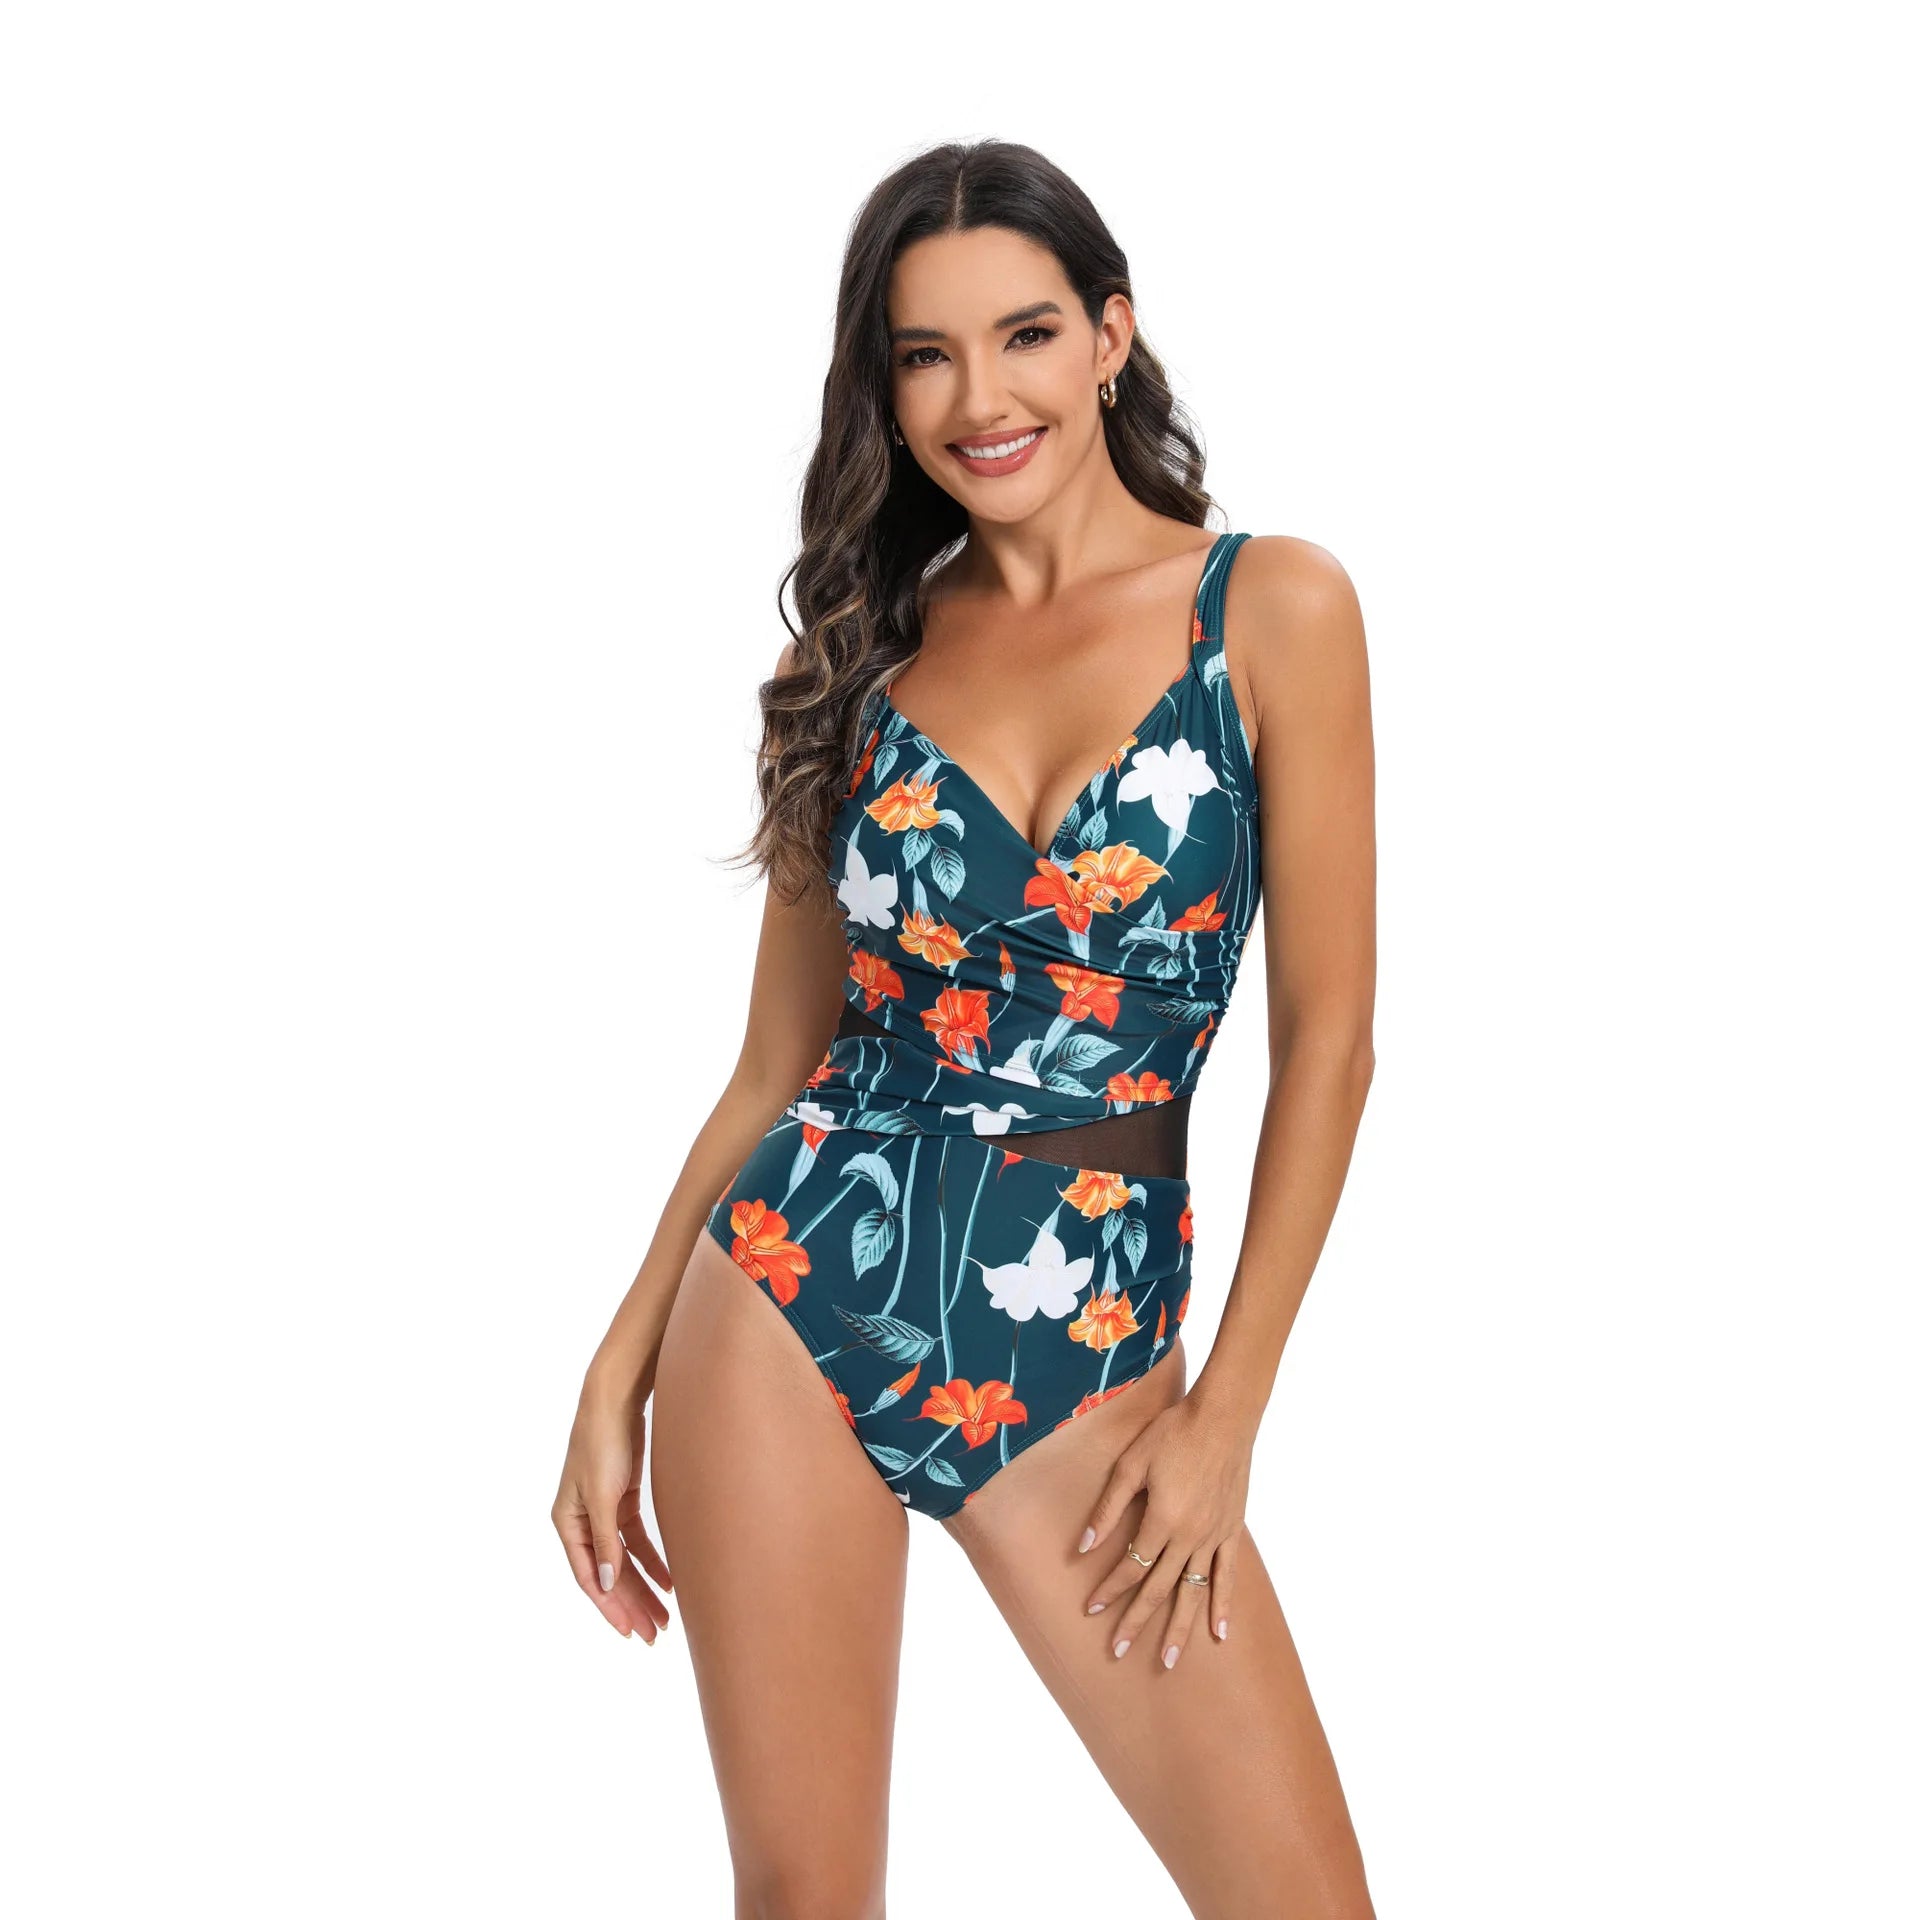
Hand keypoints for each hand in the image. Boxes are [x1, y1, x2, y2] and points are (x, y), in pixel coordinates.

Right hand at [552, 1373, 673, 1641]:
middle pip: (609, 1573)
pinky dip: (651, 1560)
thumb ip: (606, 1541)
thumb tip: (608, 1585)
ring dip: (643, 1587)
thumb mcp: (603, 1495)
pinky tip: (669, 1580)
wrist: (618, 1397)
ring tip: (665, 1617)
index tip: (632, 1632)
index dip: (611, 1607)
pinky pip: (636, 1539)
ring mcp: (602, 1509)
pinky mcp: (621, 1497)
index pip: (590, 1577)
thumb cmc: (603, 1442)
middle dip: (631, 1604)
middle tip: (654, 1634)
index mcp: (568, 1522)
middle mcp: (582, 1520)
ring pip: (624, 1560)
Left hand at [1075, 1394, 1252, 1668]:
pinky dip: (1224, 1605)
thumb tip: (1083, 1546)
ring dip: (1180, 1627)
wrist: (1222, 1416)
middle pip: (1158, 1588)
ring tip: (1168, 1660)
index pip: (1130, 1567)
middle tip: (1118, 1651)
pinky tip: (1221, 1633)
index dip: (1109, 1590)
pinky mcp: (1232, 1530)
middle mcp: (1189, 1536)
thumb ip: (1108, 1509)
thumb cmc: (1171, 1433)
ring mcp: (1213, 1536)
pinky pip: (1228, 1575)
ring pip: (1193, 1591)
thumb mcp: (1130, 1464)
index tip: (1090, 1610)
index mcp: (1161, 1520)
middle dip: (1136, 1621)